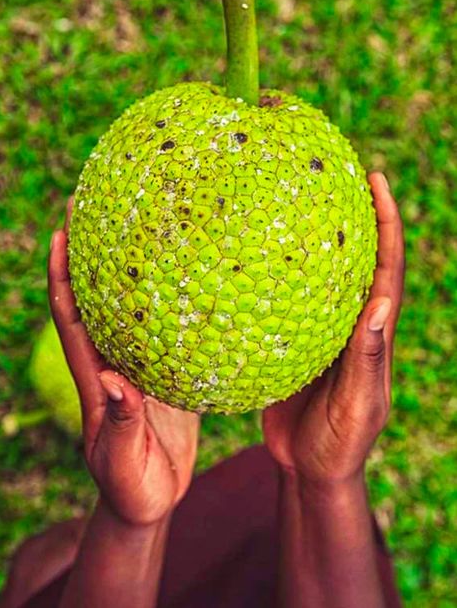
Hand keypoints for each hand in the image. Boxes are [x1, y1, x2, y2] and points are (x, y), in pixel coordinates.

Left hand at [48, 201, 199, 525]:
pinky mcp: (163, 371)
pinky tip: (192, 274)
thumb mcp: (122, 464)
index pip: (70, 314)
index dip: (61, 272)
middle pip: (95, 293)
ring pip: (129, 303)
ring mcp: (137, 362)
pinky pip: (164, 325)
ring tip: (147, 224)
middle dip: (91, 249)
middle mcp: (112, 359)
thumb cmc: (131, 487)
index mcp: (94, 375)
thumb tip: (115, 384)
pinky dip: (170, 296)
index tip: (61, 230)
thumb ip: (119, 427)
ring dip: (130, 264)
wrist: (152, 499)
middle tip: (99, 203)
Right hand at [263, 172, 403, 486]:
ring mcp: (323, 330)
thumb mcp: (358, 406)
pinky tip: (253, 255)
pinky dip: (279, 273)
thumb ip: (367, 360)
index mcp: (374, 334)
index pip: (387, 269)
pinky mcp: (295, 341)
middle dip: (355, 214)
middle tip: (337, 171)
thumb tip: (382, 304)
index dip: (387, 225)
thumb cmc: (341, 444)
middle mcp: (352, 324)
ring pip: (323, 274)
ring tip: (296, 198)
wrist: (311, 469)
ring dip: (317, 237)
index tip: (377, 181)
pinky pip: (288, 298)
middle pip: (358, 258)